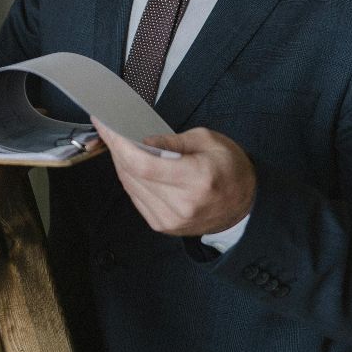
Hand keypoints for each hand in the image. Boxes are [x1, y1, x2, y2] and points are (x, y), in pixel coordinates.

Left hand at [94, 122, 255, 236]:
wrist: (245, 205)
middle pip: (132, 175)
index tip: (106, 125)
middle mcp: (182, 204)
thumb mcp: (208, 141)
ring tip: (118, 143)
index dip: (119, 144)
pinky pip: (136, 198)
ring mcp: (171, 220)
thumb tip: (142, 141)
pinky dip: (130, 179)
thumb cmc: (231, 168)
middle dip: (116, 149)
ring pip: (130, 187)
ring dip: (121, 163)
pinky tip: (130, 164)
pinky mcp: (164, 226)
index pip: (143, 164)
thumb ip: (172, 141)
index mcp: (196, 179)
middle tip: (107, 128)